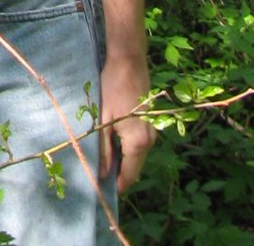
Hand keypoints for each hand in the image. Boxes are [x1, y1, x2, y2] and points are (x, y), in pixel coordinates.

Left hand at [99, 54, 155, 192]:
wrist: (129, 63)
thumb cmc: (112, 88)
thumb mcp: (103, 119)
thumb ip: (104, 149)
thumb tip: (102, 173)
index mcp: (138, 142)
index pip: (130, 173)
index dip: (118, 184)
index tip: (104, 191)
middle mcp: (150, 140)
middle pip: (136, 167)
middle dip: (120, 174)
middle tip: (101, 177)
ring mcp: (153, 131)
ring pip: (138, 155)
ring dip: (124, 160)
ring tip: (105, 161)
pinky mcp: (151, 123)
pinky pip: (140, 144)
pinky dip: (129, 149)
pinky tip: (114, 145)